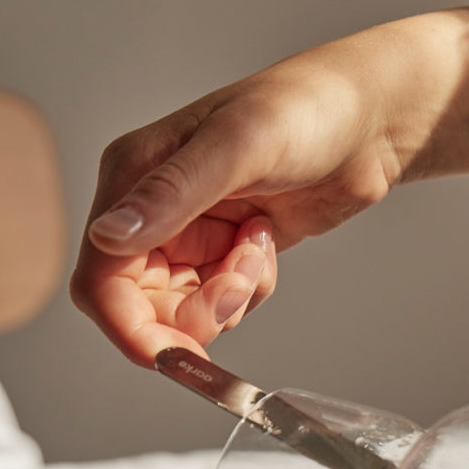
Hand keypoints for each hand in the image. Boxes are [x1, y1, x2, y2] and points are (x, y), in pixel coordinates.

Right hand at [70, 0, 468, 366]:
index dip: (127, 326)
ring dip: (227, 297)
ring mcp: (190, 234)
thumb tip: (108, 236)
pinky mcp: (227, 253)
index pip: (101, 274)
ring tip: (261, 246)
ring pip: (184, 309)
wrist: (367, 123)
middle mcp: (152, 209)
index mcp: (133, 174)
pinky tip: (269, 244)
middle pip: (140, 305)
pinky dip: (248, 291)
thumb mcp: (239, 147)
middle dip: (194, 311)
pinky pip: (223, 303)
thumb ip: (172, 194)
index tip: (170, 357)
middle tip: (242, 282)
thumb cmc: (304, 111)